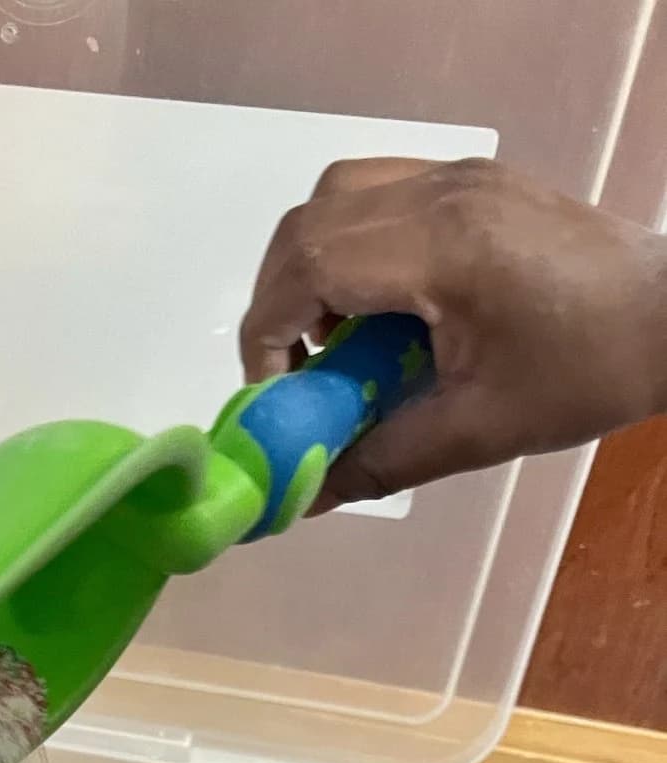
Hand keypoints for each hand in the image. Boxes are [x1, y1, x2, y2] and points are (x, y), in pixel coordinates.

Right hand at [241, 157, 666, 505]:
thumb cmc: (583, 373)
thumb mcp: (475, 431)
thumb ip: (377, 461)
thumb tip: (302, 497)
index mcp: (442, 248)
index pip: (309, 266)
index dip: (268, 332)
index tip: (275, 391)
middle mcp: (442, 192)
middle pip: (308, 225)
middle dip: (278, 302)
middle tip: (295, 372)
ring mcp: (458, 175)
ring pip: (335, 196)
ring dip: (309, 265)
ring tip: (334, 335)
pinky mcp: (472, 178)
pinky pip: (378, 191)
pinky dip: (349, 242)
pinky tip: (376, 301)